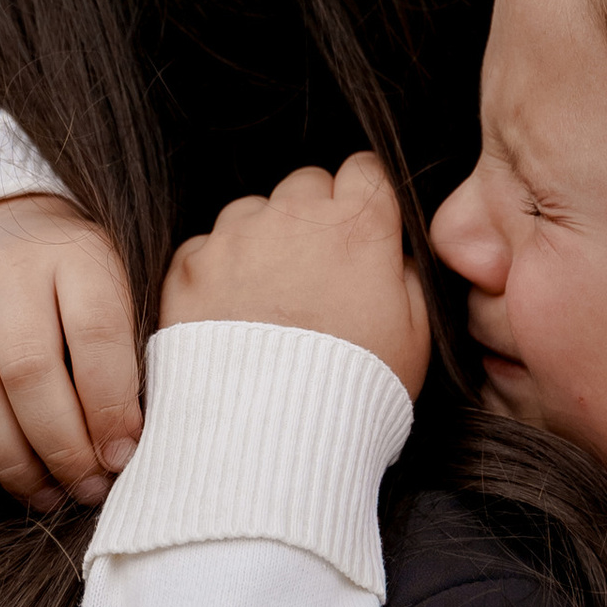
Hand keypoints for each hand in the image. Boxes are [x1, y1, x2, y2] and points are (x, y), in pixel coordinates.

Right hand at [0, 195, 141, 512]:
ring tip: (41, 497)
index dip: (109, 405)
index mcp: (76, 254)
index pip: (95, 332)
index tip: (122, 457)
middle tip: (85, 489)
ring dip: (8, 462)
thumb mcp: (118, 292)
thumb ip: (125, 358)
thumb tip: (124, 451)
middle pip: (27, 369)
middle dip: (60, 446)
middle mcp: (8, 267)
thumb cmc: (76, 285)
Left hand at [159, 157, 432, 402]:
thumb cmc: (354, 390)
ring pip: (252, 211)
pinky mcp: (190, 268)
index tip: (365, 227)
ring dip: (262, 240)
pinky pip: (206, 248)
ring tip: (269, 300)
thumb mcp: (416, 337)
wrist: (269, 435)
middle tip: (318, 271)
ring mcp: (235, 239)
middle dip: (314, 216)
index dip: (368, 199)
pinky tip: (231, 315)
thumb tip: (396, 254)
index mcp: (358, 228)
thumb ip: (408, 277)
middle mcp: (293, 219)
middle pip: (307, 185)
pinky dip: (217, 271)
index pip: (368, 171)